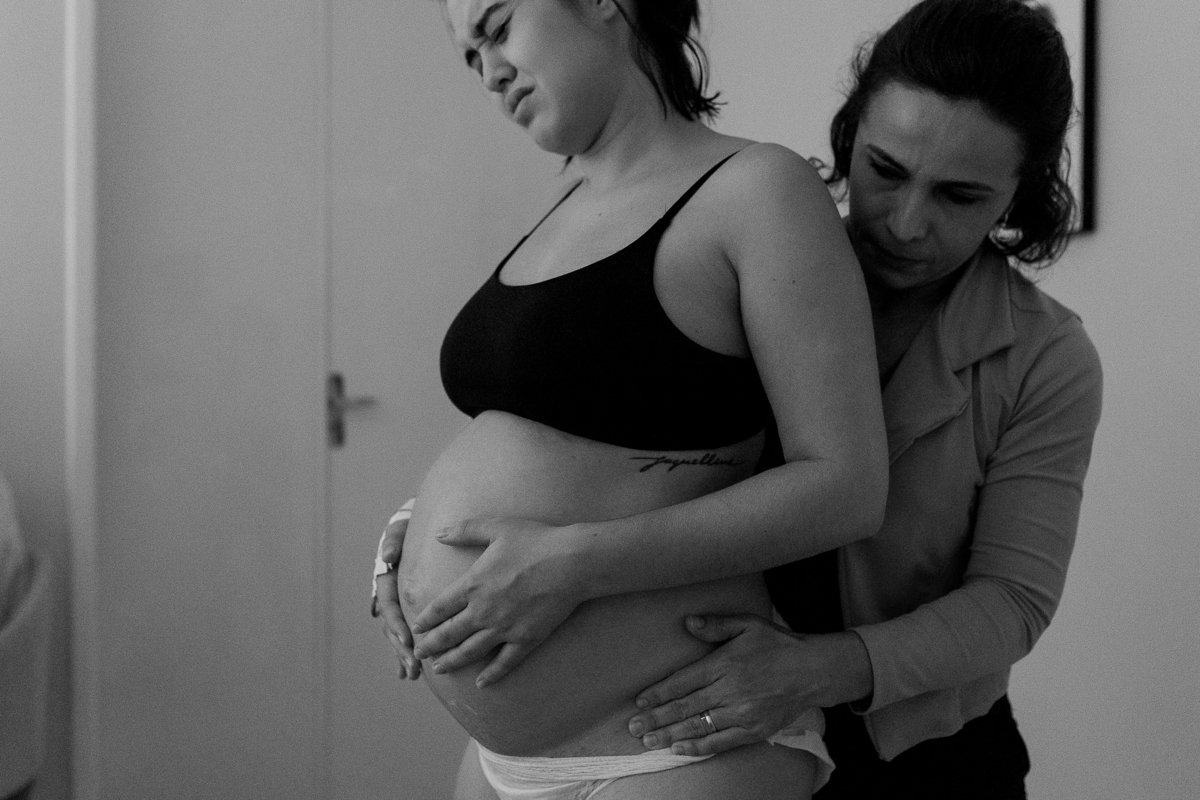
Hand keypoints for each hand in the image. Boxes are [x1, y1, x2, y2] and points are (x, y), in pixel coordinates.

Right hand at [373, 502, 420, 679]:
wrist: (411, 531)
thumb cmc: (406, 530)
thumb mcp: (399, 531)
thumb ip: (393, 541)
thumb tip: (389, 557)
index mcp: (385, 581)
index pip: (389, 606)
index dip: (396, 624)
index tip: (408, 639)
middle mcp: (386, 597)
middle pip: (391, 627)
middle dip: (402, 648)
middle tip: (415, 666)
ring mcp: (394, 606)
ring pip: (396, 636)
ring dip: (403, 656)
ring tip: (414, 675)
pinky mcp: (403, 612)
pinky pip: (402, 635)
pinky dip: (403, 654)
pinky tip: (408, 674)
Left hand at [410, 517, 582, 686]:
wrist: (571, 562)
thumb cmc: (535, 540)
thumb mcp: (496, 527)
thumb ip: (464, 530)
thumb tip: (438, 534)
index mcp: (473, 584)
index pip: (440, 608)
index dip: (426, 620)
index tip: (416, 628)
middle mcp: (483, 611)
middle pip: (449, 634)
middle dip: (431, 645)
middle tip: (419, 653)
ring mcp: (505, 628)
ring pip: (470, 651)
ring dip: (452, 661)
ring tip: (439, 668)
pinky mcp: (526, 638)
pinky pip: (505, 662)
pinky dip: (492, 674)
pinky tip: (481, 683)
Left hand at [626, 614, 870, 755]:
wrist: (814, 670)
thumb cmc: (778, 644)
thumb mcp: (748, 623)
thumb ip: (716, 624)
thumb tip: (688, 623)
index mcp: (725, 664)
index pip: (683, 681)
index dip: (659, 693)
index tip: (640, 701)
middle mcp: (730, 691)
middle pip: (685, 707)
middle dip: (657, 718)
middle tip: (634, 727)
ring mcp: (742, 714)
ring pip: (699, 727)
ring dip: (670, 735)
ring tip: (648, 740)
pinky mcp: (753, 730)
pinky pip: (720, 742)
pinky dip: (698, 747)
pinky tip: (679, 749)